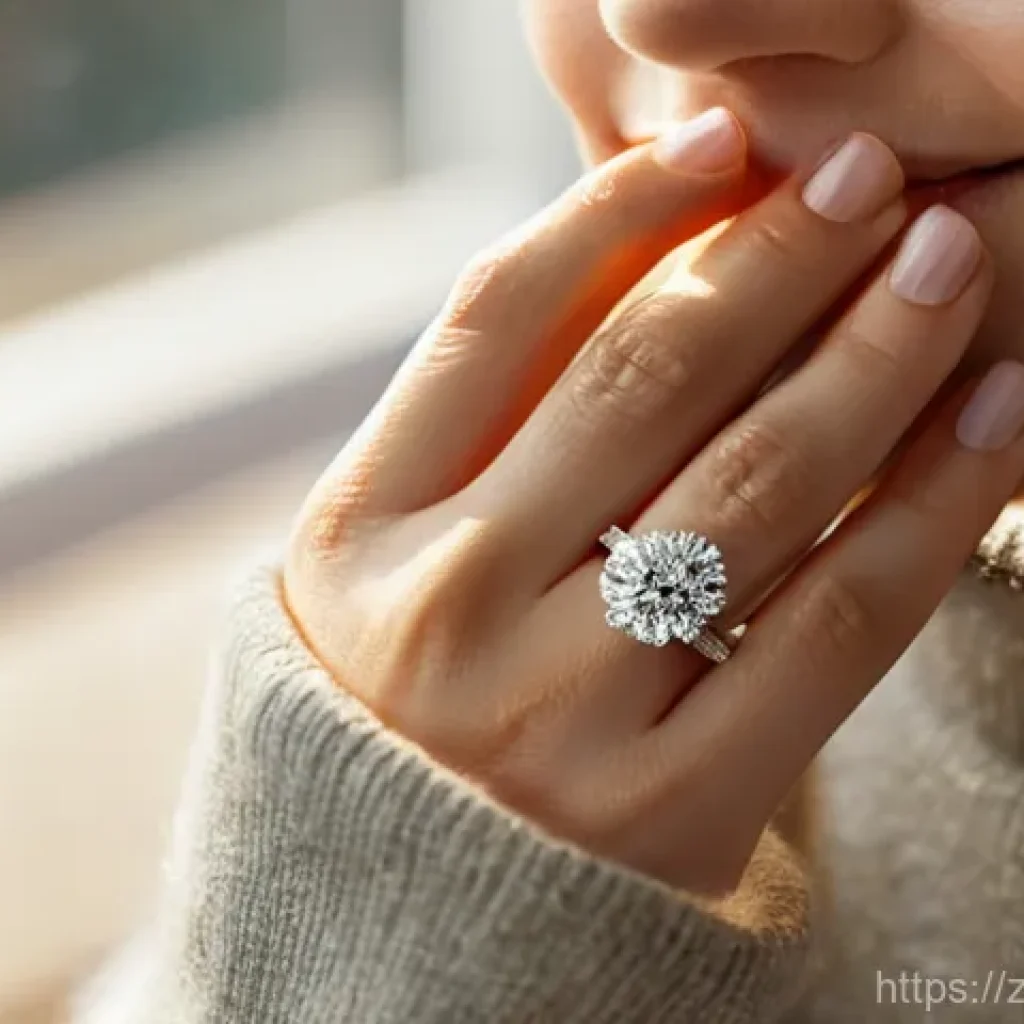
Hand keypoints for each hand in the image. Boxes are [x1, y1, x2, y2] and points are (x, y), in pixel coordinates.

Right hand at [285, 110, 1023, 894]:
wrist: (413, 900)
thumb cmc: (413, 693)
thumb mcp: (404, 552)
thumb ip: (499, 422)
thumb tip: (655, 257)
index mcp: (357, 531)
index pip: (495, 318)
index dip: (615, 207)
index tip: (716, 142)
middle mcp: (446, 613)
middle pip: (640, 379)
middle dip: (776, 254)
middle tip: (868, 178)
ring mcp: (557, 716)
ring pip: (755, 486)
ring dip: (875, 352)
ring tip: (946, 265)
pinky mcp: (673, 809)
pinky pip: (833, 624)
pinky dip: (929, 505)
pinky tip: (988, 417)